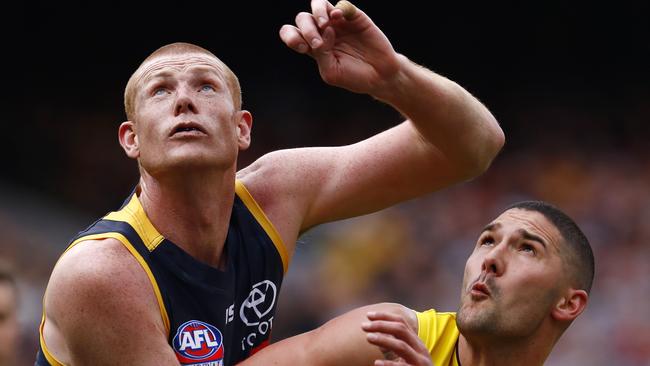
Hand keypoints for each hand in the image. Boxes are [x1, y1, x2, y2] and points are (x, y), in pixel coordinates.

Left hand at [280, 0, 401, 94]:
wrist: (380, 76)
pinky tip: (338, 17)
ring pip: (318, 5)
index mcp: (313, 46)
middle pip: (303, 19)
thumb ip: (320, 53)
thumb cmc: (354, 77)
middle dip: (306, 29)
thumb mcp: (331, 71)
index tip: (302, 48)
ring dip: (317, 13)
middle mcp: (323, 31)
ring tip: (324, 24)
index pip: (291, 33)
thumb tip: (324, 29)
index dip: (291, 36)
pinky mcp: (354, 17)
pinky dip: (337, 8)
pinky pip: (342, 4)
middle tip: (318, 44)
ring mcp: (338, 23)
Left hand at [362, 311, 432, 365]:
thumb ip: (396, 343)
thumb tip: (377, 331)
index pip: (401, 322)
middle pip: (401, 330)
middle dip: (381, 325)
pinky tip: (377, 363)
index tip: (368, 315)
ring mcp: (420, 363)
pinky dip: (389, 365)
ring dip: (383, 340)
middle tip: (363, 326)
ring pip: (402, 346)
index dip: (384, 316)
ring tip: (368, 338)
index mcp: (417, 343)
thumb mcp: (407, 355)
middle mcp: (420, 350)